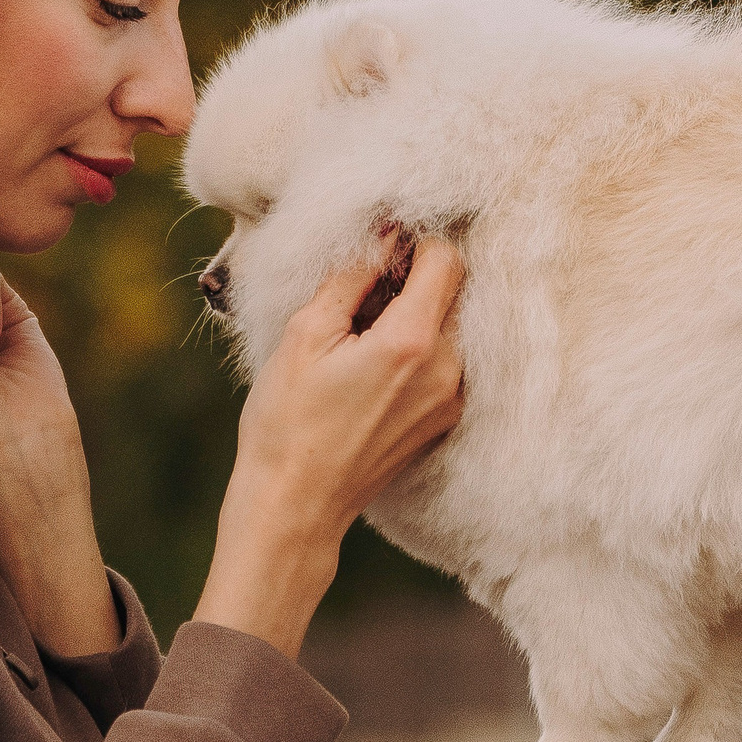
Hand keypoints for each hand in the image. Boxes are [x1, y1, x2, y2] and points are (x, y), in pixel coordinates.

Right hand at [194, 231, 465, 657]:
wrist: (296, 505)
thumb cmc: (287, 420)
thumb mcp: (305, 334)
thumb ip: (352, 276)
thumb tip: (384, 236)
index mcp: (412, 342)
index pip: (447, 260)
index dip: (415, 242)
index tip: (381, 246)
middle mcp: (447, 370)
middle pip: (454, 292)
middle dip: (415, 277)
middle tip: (364, 289)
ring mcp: (451, 400)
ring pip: (450, 326)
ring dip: (417, 314)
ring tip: (363, 332)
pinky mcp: (444, 420)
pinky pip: (445, 362)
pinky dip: (419, 349)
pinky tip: (373, 366)